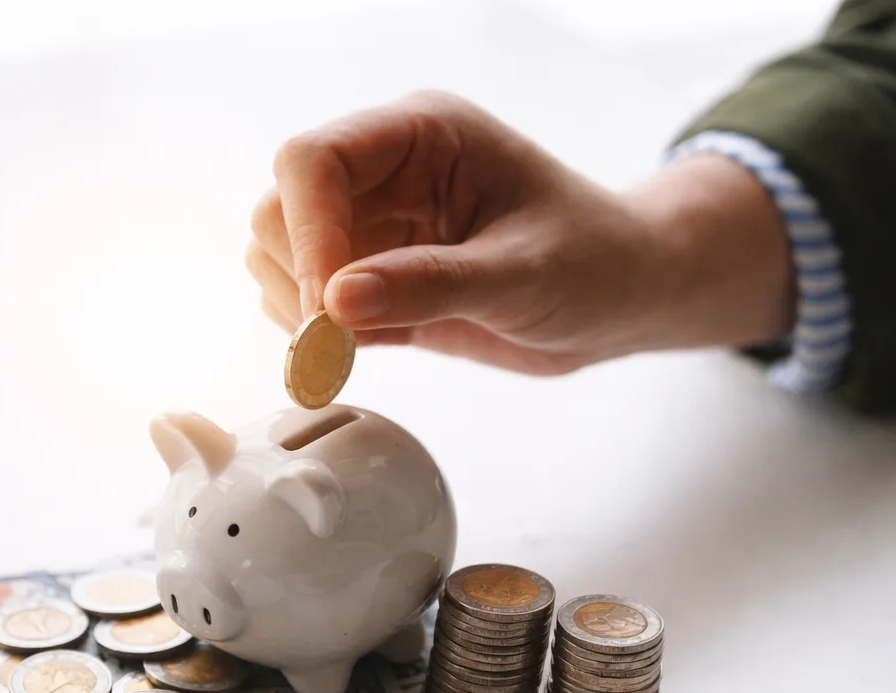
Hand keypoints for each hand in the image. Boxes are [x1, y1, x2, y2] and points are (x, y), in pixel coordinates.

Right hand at [247, 91, 793, 373]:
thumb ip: (431, 286)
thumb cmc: (595, 263)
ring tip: (357, 348)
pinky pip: (299, 302)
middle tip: (337, 341)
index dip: (306, 231)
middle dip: (296, 277)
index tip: (326, 304)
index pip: (313, 159)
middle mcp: (383, 173)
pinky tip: (361, 353)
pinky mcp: (365, 279)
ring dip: (297, 312)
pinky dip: (312, 338)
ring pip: (275, 257)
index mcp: (422, 135)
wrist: (620, 300)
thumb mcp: (524, 276)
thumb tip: (335, 303)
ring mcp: (369, 226)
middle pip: (279, 208)